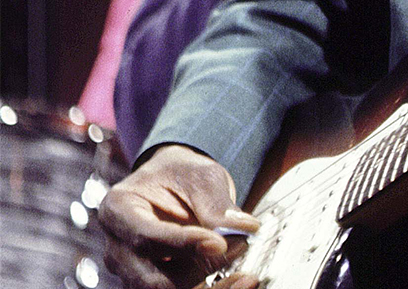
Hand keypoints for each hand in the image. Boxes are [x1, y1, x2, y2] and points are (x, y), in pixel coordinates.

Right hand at [100, 144, 259, 288]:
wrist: (174, 184)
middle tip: (239, 249)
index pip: (145, 238)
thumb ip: (216, 203)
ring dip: (209, 287)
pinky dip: (213, 288)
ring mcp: (132, 270)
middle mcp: (118, 248)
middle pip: (149, 279)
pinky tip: (240, 281)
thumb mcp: (200, 175)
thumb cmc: (180, 175)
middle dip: (198, 271)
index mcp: (119, 211)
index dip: (183, 245)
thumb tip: (244, 228)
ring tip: (245, 276)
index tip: (219, 243)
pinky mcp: (153, 280)